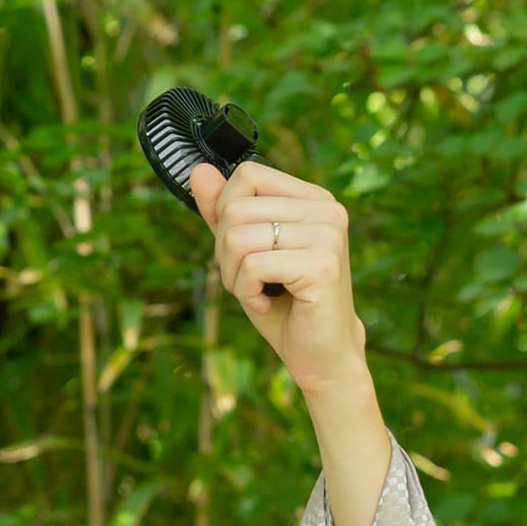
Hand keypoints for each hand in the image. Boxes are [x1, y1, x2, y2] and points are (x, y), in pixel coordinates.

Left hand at [189, 160, 371, 397]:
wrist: (321, 354)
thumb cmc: (283, 303)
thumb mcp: (244, 253)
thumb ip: (223, 213)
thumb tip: (198, 170)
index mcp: (312, 199)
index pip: (247, 174)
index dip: (225, 212)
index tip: (239, 247)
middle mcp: (326, 209)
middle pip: (236, 208)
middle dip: (224, 252)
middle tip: (247, 279)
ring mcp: (327, 234)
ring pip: (238, 237)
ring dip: (233, 275)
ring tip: (257, 292)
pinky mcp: (322, 264)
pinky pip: (252, 266)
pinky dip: (246, 292)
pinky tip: (267, 303)